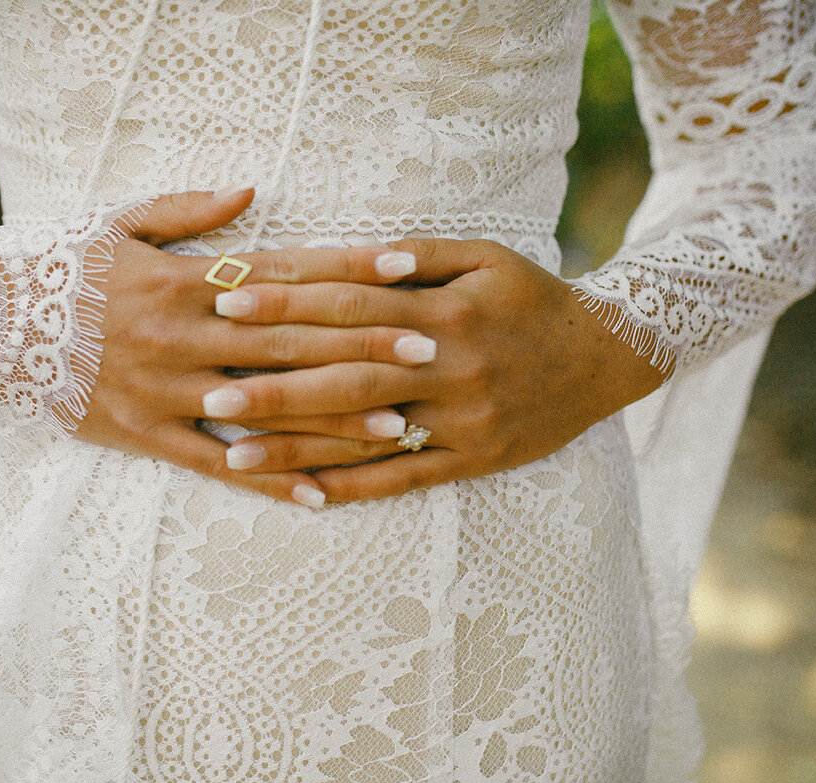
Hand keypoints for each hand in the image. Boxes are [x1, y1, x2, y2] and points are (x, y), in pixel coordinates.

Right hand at [64, 188, 437, 506]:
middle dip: (364, 346)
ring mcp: (164, 390)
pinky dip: (267, 478)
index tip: (406, 272)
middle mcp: (182, 335)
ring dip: (335, 419)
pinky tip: (319, 494)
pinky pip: (215, 465)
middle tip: (431, 351)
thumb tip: (255, 191)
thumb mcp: (120, 221)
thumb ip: (190, 209)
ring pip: (264, 409)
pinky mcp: (143, 434)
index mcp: (184, 278)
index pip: (283, 276)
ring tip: (402, 427)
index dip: (348, 274)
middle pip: (290, 342)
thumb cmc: (60, 263)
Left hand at [204, 237, 666, 501]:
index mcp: (446, 312)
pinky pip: (404, 480)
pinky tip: (301, 496)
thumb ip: (421, 254)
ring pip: (366, 438)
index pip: (350, 308)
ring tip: (231, 453)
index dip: (286, 305)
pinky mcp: (472, 459)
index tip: (227, 303)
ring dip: (296, 447)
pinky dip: (352, 489)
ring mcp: (460, 421)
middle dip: (273, 385)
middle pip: (346, 378)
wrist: (607, 356)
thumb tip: (360, 252)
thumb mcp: (486, 257)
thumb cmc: (533, 297)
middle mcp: (449, 369)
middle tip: (208, 391)